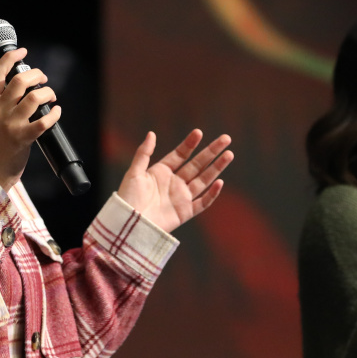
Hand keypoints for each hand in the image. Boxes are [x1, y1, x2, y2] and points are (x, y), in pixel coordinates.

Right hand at [0, 48, 59, 190]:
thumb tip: (18, 85)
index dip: (11, 58)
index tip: (23, 51)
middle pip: (19, 81)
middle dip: (36, 75)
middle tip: (43, 78)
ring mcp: (10, 124)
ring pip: (33, 97)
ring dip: (47, 92)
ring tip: (50, 95)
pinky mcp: (23, 138)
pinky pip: (44, 121)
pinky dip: (54, 113)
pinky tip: (57, 111)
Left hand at [116, 129, 232, 233]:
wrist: (128, 225)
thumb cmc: (128, 199)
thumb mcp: (134, 173)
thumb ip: (143, 153)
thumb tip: (152, 133)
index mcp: (162, 172)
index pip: (181, 154)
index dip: (190, 143)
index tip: (199, 132)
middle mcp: (174, 183)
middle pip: (197, 164)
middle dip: (211, 152)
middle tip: (226, 139)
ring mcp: (181, 197)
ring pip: (203, 180)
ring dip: (217, 168)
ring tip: (229, 154)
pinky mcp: (185, 212)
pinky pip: (202, 202)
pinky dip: (212, 194)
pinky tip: (220, 182)